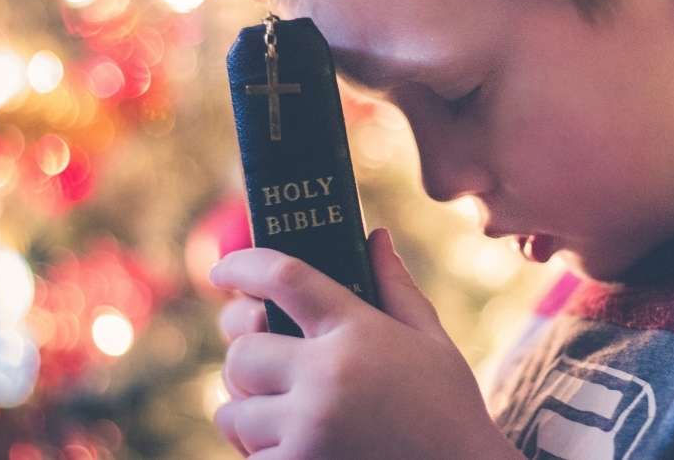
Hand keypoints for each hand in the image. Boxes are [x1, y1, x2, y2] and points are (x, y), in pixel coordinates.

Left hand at [210, 228, 521, 459]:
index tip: (223, 271)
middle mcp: (327, 378)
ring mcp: (307, 432)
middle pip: (242, 352)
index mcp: (359, 332)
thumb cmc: (450, 413)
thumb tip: (374, 236)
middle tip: (265, 367)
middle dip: (248, 359)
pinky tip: (295, 450)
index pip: (285, 278)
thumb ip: (396, 287)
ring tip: (282, 417)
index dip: (245, 266)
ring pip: (233, 412)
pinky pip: (247, 459)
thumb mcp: (432, 342)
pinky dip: (261, 455)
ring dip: (247, 413)